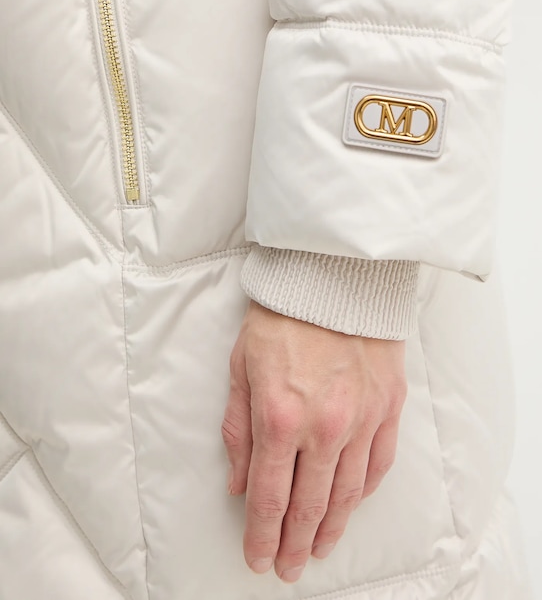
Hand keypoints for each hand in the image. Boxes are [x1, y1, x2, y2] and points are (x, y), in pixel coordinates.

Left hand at [221, 300, 406, 582]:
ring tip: (320, 546)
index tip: (259, 558)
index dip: (262, 536)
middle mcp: (324, 426)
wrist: (333, 277)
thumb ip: (238, 430)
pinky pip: (380, 462)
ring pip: (349, 492)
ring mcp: (362, 418)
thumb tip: (239, 483)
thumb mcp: (241, 368)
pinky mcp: (388, 406)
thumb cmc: (282, 316)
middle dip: (296, 543)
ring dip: (333, 526)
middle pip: (310, 505)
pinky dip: (366, 489)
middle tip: (290, 567)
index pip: (270, 497)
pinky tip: (355, 501)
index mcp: (280, 416)